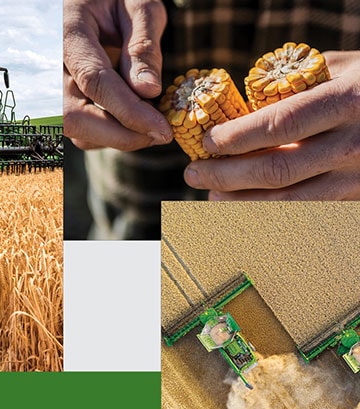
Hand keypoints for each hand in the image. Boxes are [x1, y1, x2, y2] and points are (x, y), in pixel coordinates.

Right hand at [63, 0, 172, 150]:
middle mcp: (50, 64)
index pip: (94, 81)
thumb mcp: (138, 5)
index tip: (161, 129)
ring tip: (148, 119)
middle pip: (74, 116)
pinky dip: (107, 131)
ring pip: (74, 128)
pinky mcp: (57, 97)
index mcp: (68, 33)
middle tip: (159, 134)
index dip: (128, 111)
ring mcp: (49, 83)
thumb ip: (143, 45)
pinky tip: (131, 115)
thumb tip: (148, 91)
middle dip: (119, 135)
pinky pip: (77, 127)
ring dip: (114, 135)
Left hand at [183, 51, 359, 199]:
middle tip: (194, 173)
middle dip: (226, 175)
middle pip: (278, 170)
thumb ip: (293, 83)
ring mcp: (359, 177)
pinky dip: (270, 212)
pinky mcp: (358, 196)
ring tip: (211, 195)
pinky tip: (244, 207)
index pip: (279, 125)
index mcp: (346, 102)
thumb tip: (239, 105)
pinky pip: (308, 209)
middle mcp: (354, 144)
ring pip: (291, 200)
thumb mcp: (340, 67)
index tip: (206, 142)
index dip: (236, 138)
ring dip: (242, 201)